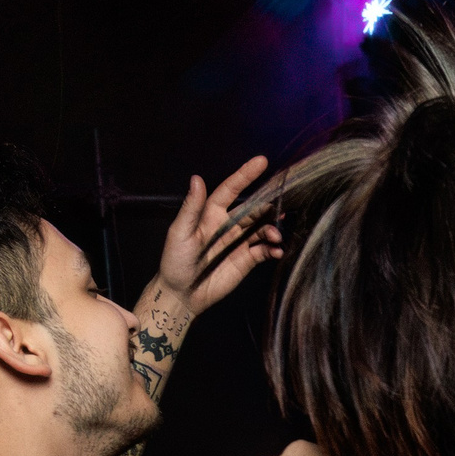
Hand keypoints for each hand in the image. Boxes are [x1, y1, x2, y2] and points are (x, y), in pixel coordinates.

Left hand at [156, 156, 283, 315]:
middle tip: (280, 209)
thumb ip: (191, 207)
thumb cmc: (175, 261)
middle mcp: (228, 225)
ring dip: (272, 230)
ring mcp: (239, 243)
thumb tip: (197, 178)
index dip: (245, 175)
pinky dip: (273, 249)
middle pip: (253, 210)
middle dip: (268, 207)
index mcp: (211, 214)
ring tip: (276, 237)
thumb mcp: (179, 232)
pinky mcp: (246, 260)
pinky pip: (264, 250)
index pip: (231, 190)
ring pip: (262, 229)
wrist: (181, 294)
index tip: (262, 161)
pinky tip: (277, 251)